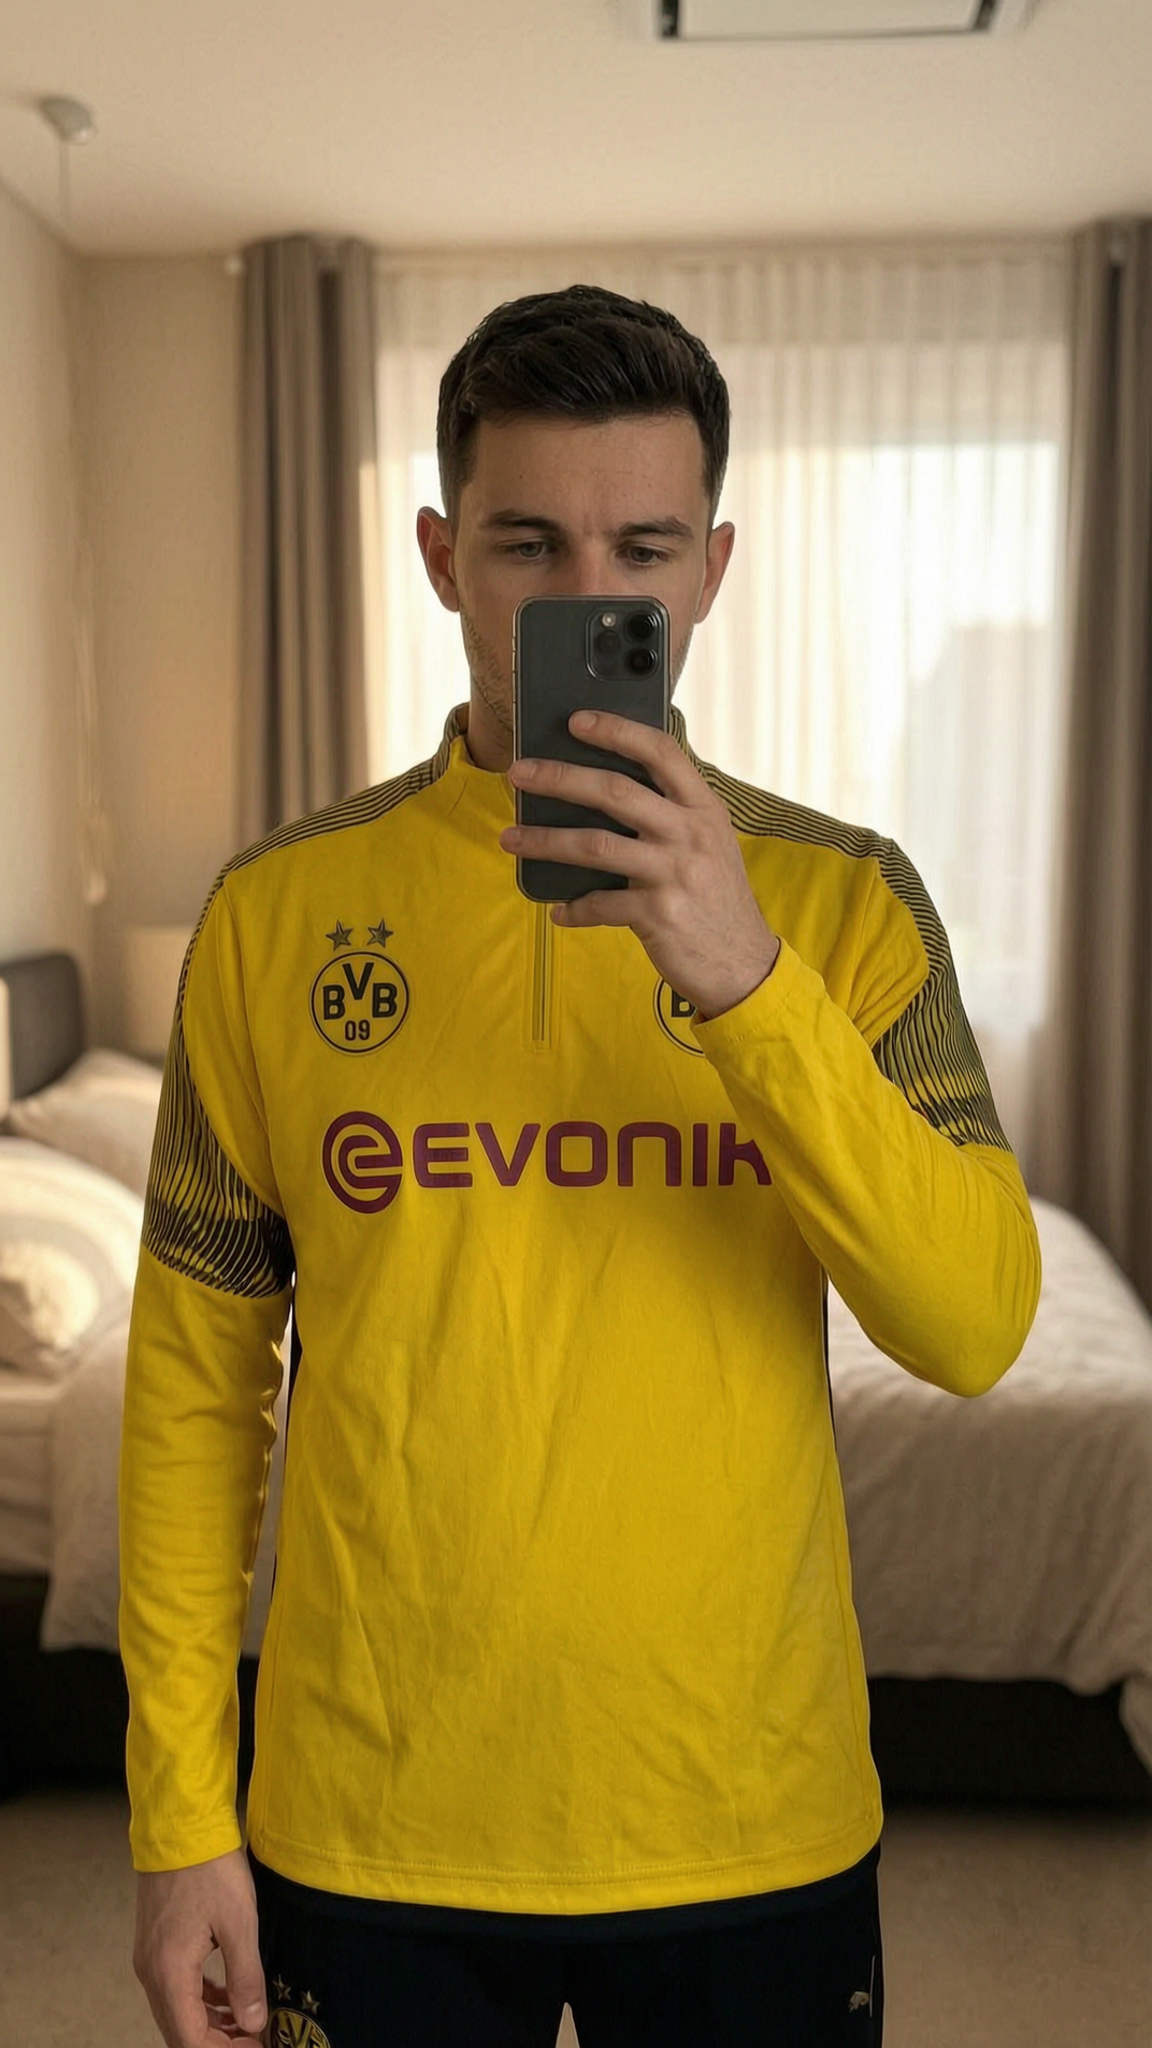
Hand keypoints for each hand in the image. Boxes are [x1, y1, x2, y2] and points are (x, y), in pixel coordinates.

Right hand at [133, 1850, 266, 2046]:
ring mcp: (149, 1958)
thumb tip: (254, 2023)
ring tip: (246, 2023)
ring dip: (208, 2024)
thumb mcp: (239, 1922)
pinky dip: (200, 2000)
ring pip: (176, 2010)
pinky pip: (175, 1987)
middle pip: (179, 2031)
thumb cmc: (210, 1869)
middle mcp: (151, 1973)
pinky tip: (227, 1994)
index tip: (256, 2046)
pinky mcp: (155, 1943)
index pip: (190, 2039)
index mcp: (170, 1973)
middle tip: (253, 2040)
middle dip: (216, 2043)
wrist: (179, 1824)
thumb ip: (245, 1978)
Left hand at [502, 710, 780, 1019]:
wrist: (744, 963)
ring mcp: (674, 874)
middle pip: (615, 792)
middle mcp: (690, 834)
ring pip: (595, 845)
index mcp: (703, 809)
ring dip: (545, 840)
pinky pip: (600, 904)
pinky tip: (559, 910)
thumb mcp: (711, 845)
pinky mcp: (658, 914)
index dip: (617, 731)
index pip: (660, 752)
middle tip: (518, 773)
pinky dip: (574, 908)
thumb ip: (672, 816)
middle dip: (559, 778)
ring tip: (510, 838)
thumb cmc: (717, 899)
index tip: (577, 721)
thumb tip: (606, 792)